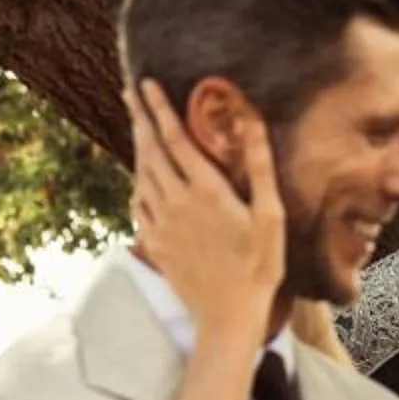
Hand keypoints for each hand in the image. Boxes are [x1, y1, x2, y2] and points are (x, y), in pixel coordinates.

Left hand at [127, 76, 282, 346]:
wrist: (228, 316)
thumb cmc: (259, 267)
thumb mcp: (270, 217)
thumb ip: (258, 168)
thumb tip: (252, 123)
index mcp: (206, 190)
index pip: (176, 138)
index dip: (160, 108)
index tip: (147, 83)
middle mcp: (176, 202)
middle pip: (150, 150)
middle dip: (138, 117)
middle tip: (128, 92)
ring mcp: (161, 224)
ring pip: (141, 174)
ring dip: (136, 146)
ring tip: (135, 126)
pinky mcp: (154, 243)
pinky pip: (137, 204)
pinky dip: (136, 183)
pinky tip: (140, 178)